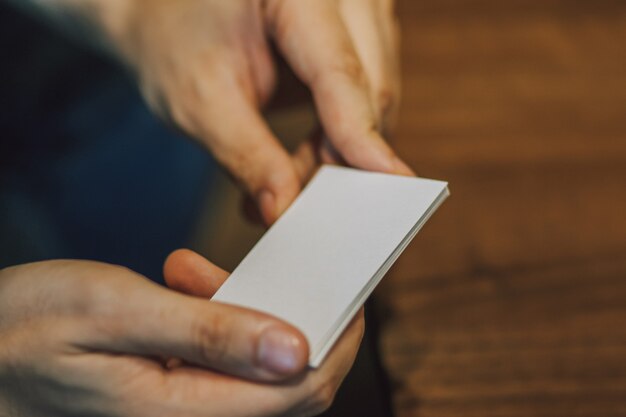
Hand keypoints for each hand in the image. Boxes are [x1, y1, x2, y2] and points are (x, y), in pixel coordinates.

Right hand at [0, 251, 363, 415]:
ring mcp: (181, 408)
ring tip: (197, 270)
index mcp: (184, 411)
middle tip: (284, 266)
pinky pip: (220, 357)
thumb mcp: (116, 312)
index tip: (348, 289)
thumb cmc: (24, 328)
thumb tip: (295, 349)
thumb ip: (208, 334)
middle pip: (289, 385)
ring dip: (246, 312)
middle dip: (301, 321)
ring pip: (255, 367)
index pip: (301, 391)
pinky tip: (183, 281)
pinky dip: (216, 316)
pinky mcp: (170, 390)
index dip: (339, 342)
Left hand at [107, 0, 412, 223]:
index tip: (388, 185)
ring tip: (283, 176)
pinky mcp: (356, 37)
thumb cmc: (174, 40)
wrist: (170, 15)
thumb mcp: (198, 100)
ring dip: (340, 150)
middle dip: (346, 154)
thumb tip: (286, 209)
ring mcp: (355, 11)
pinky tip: (302, 158)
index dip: (360, 134)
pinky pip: (367, 98)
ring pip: (376, 97)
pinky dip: (339, 137)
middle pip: (372, 86)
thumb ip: (246, 156)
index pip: (340, 69)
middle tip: (302, 203)